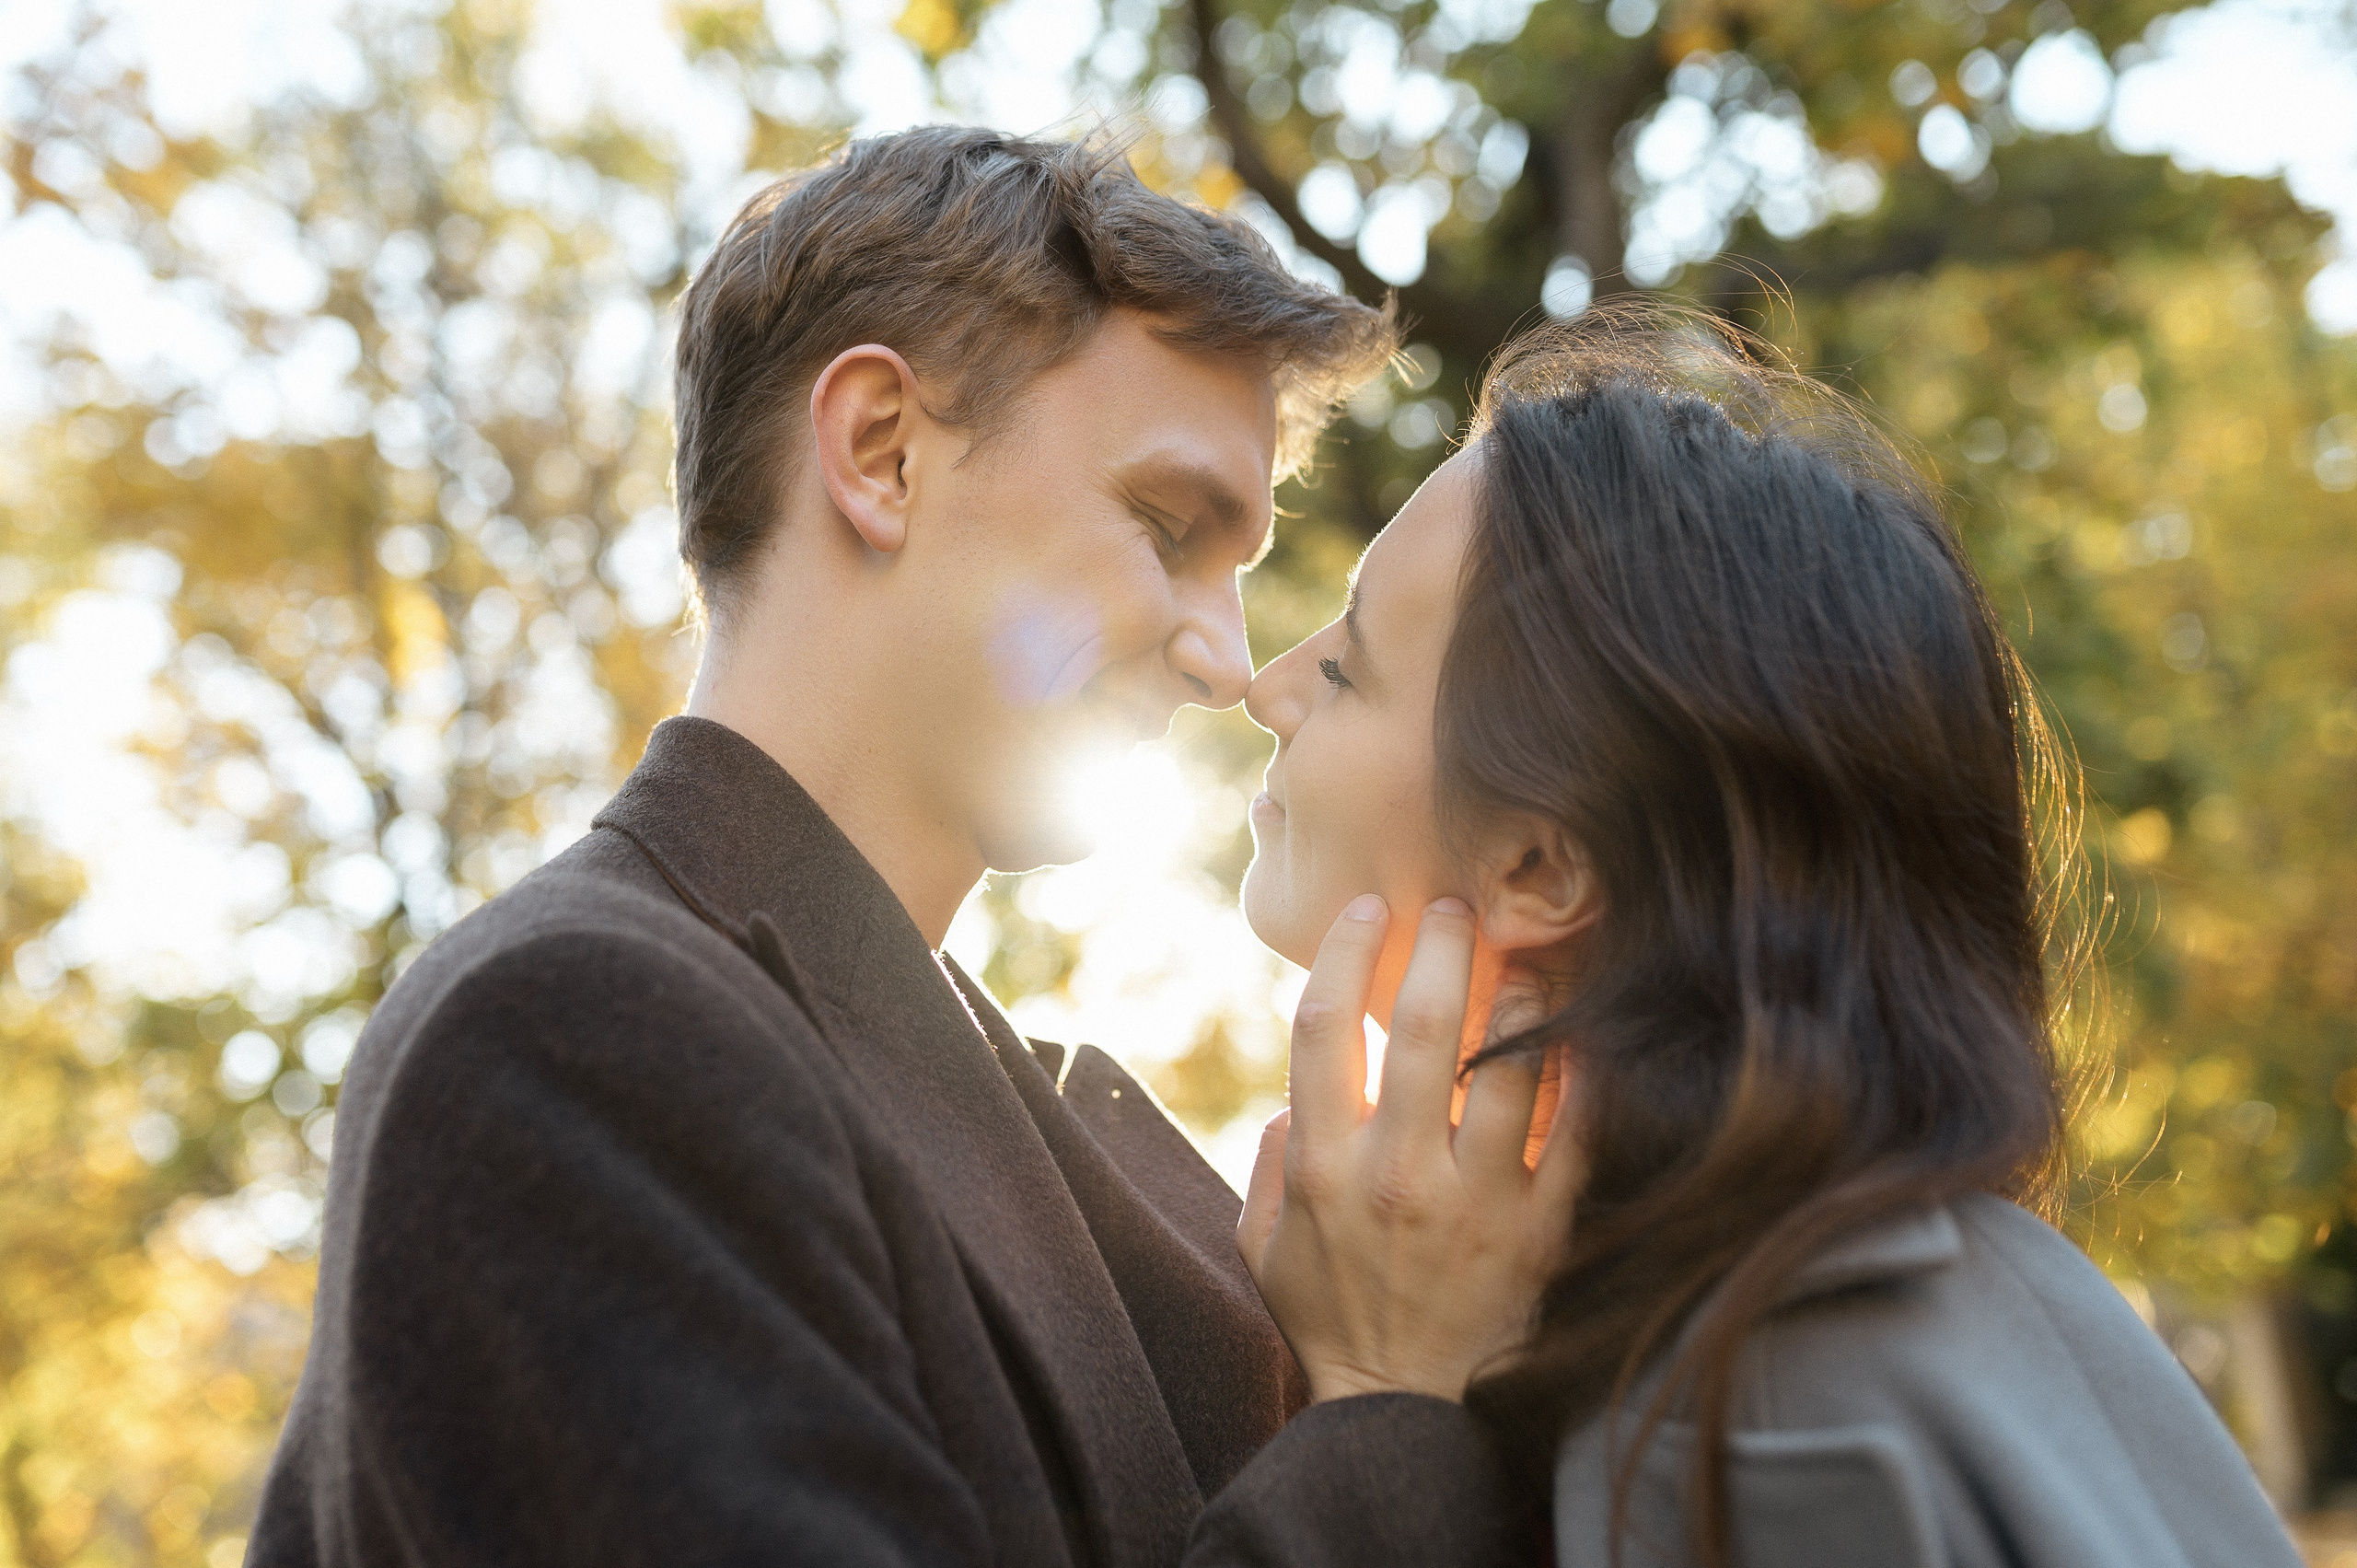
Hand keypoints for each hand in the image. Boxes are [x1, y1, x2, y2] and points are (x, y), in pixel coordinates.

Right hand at [1237, 894, 1585, 1404]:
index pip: (1323, 1028)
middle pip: (1420, 1025)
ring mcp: (1475, 1200)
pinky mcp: (1538, 1229)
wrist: (1401, 1407)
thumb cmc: (1326, 1315)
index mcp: (1321, 1165)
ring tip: (1526, 957)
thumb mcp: (1260, 1242)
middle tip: (1455, 903)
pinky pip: (1574, 1131)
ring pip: (1507, 1066)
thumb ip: (1267, 1160)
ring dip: (1519, 995)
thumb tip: (1297, 1093)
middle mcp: (1396, 1172)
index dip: (1344, 953)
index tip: (1368, 911)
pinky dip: (1581, 1072)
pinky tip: (1582, 1033)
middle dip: (1440, 944)